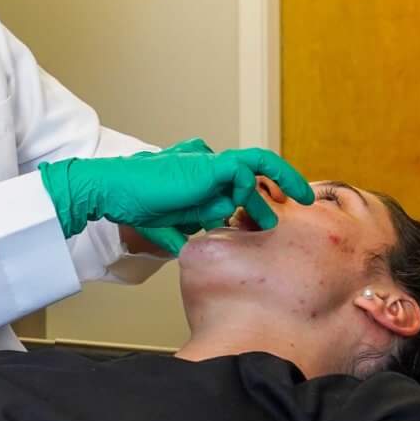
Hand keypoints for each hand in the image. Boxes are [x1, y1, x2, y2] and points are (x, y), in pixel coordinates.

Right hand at [37, 145, 312, 242]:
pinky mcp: (210, 164)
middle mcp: (207, 167)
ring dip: (276, 187)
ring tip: (301, 198)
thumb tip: (197, 256)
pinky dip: (259, 188)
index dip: (257, 199)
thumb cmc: (136, 205)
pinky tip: (272, 202)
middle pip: (252, 174)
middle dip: (279, 186)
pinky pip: (246, 171)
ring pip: (254, 171)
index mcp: (199, 179)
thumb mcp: (170, 227)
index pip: (236, 185)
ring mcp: (209, 164)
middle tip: (303, 200)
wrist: (116, 192)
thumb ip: (188, 236)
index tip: (272, 217)